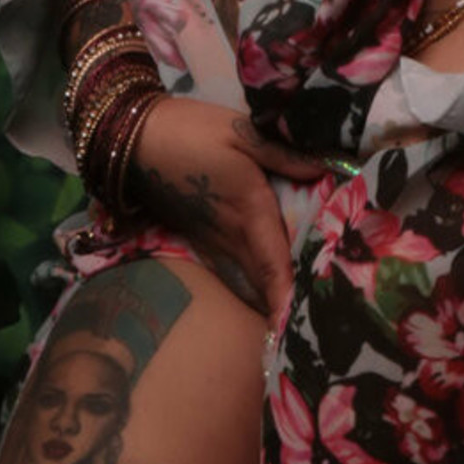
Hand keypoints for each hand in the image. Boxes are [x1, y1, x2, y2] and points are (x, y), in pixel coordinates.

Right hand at [128, 97, 326, 320]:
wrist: (137, 138)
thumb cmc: (192, 132)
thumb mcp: (241, 131)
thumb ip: (285, 153)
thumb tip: (326, 169)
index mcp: (249, 213)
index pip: (274, 268)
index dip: (286, 302)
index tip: (298, 332)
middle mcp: (232, 236)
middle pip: (264, 285)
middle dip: (286, 308)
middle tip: (317, 323)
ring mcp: (213, 240)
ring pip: (248, 281)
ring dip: (268, 299)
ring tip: (296, 316)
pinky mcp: (199, 236)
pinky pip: (232, 270)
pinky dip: (251, 285)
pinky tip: (264, 290)